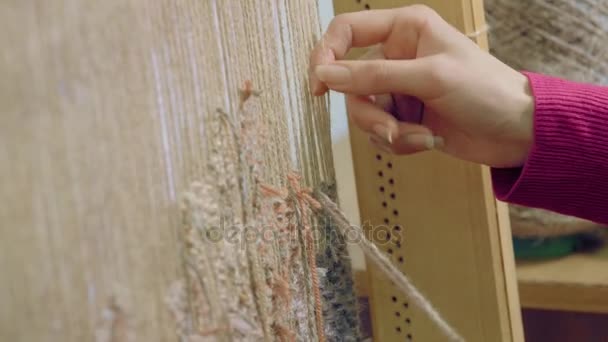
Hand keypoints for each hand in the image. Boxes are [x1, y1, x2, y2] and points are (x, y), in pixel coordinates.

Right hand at [309, 5, 533, 167]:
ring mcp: (399, 88)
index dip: (326, 56)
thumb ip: (373, 76)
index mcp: (404, 29)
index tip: (318, 87)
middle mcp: (397, 55)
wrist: (517, 132)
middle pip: (351, 84)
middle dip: (370, 113)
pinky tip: (428, 139)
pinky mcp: (404, 116)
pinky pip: (380, 132)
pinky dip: (400, 142)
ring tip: (420, 136)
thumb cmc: (486, 90)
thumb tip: (324, 75)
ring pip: (364, 112)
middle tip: (390, 130)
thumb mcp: (429, 77)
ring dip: (389, 132)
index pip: (346, 31)